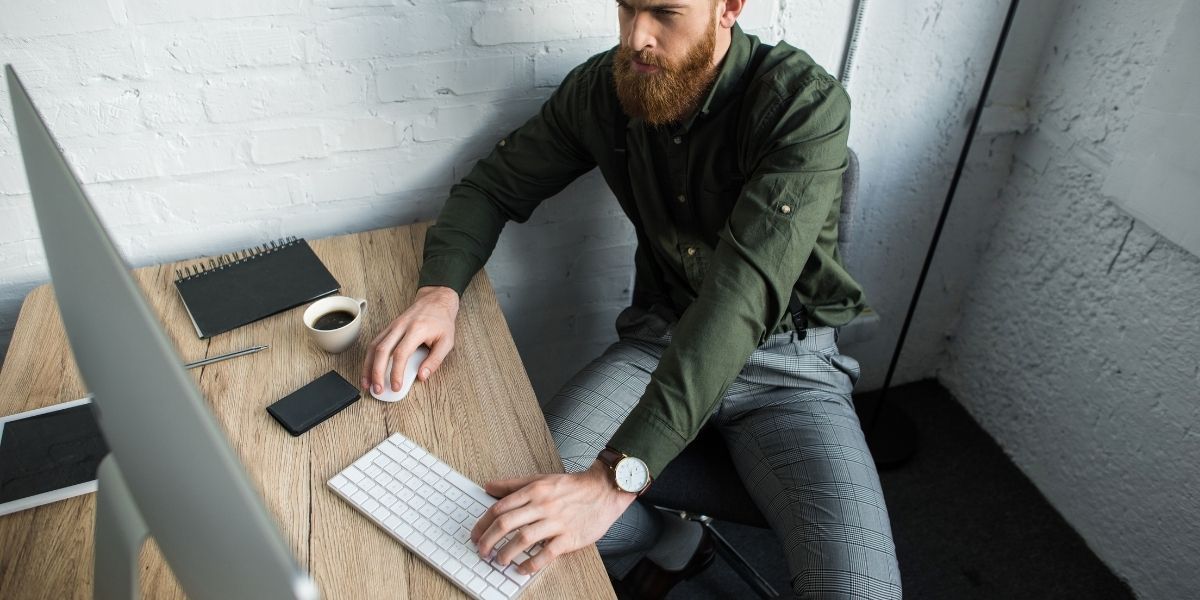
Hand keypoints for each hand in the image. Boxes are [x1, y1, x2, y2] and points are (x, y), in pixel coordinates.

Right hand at [361, 286, 459, 394]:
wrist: (436, 300)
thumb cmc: (441, 321)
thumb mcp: (447, 341)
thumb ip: (435, 360)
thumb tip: (422, 376)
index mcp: (416, 330)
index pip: (401, 354)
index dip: (396, 372)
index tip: (396, 386)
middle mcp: (401, 327)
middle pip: (382, 351)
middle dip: (376, 372)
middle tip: (377, 389)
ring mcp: (392, 326)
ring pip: (373, 346)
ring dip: (368, 366)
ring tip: (367, 383)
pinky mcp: (389, 327)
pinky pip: (375, 342)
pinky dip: (369, 358)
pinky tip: (368, 369)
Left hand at [470, 461, 635, 575]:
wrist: (604, 490)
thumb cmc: (572, 487)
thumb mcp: (541, 479)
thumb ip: (513, 484)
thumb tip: (489, 487)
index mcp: (534, 490)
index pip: (500, 507)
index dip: (482, 523)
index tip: (475, 534)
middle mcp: (543, 505)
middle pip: (506, 523)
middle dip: (488, 540)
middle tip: (481, 551)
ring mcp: (556, 522)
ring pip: (523, 539)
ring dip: (506, 553)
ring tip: (499, 561)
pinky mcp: (569, 537)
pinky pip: (546, 553)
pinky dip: (531, 564)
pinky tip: (522, 569)